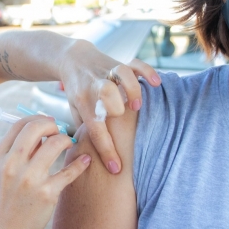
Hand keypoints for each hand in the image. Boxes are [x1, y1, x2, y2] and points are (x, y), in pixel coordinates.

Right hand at [0, 116, 90, 228]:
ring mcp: (29, 179)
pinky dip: (80, 164)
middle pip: (36, 127)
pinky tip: (85, 161)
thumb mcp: (0, 174)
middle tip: (60, 132)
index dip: (37, 119)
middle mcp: (12, 165)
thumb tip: (42, 133)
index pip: (20, 124)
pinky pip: (69, 171)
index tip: (48, 124)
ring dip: (66, 141)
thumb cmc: (4, 203)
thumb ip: (18, 153)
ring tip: (69, 146)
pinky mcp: (46, 194)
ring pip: (55, 143)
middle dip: (53, 125)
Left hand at [59, 40, 160, 173]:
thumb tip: (92, 159)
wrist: (73, 60)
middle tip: (122, 119)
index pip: (94, 128)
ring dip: (132, 90)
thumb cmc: (78, 93)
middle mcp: (94, 86)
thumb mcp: (75, 113)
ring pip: (121, 74)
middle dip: (116, 109)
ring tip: (137, 105)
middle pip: (106, 93)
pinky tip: (156, 84)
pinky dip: (147, 72)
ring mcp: (107, 73)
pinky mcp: (119, 63)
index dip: (106, 150)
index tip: (116, 168)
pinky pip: (135, 64)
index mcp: (82, 102)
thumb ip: (85, 130)